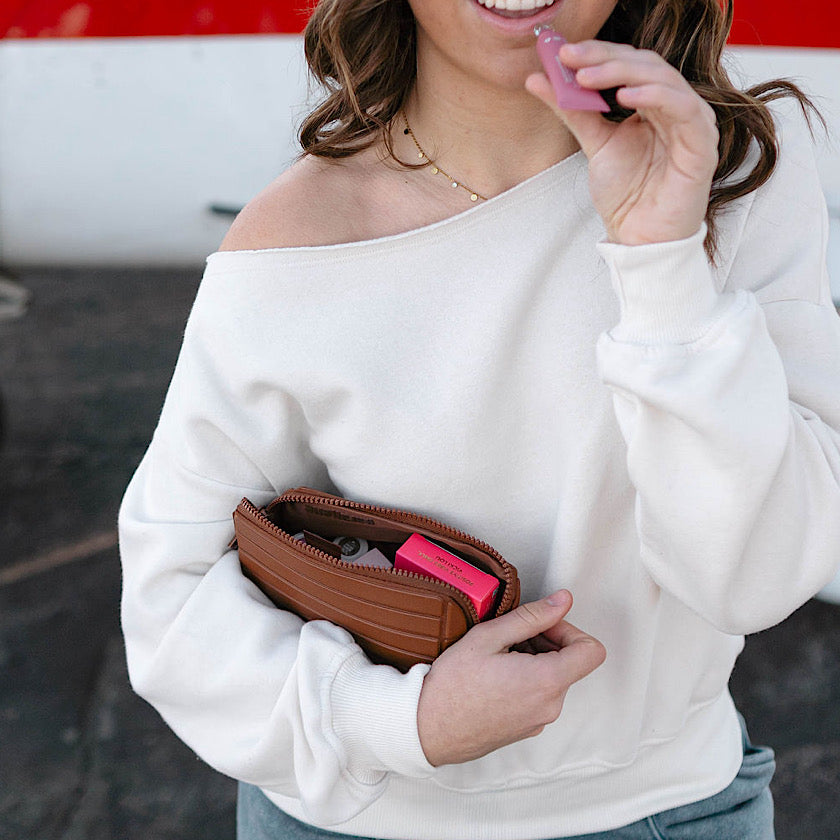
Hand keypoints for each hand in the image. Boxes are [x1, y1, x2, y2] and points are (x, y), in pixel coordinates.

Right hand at [416, 590, 605, 766]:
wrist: (428, 729)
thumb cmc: (453, 685)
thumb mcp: (489, 637)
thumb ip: (532, 617)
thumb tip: (563, 600)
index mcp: (547, 681)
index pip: (591, 650)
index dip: (569, 630)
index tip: (542, 625)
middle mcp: (550, 705)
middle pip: (571, 662)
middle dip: (546, 641)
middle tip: (510, 636)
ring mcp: (540, 720)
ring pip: (554, 678)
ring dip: (534, 660)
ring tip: (497, 655)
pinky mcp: (527, 729)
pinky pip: (540, 696)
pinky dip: (526, 679)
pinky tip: (495, 674)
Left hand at [525, 41, 718, 246]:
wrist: (639, 239)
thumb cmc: (626, 196)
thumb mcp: (593, 144)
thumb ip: (571, 110)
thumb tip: (538, 78)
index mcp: (653, 104)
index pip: (629, 63)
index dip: (597, 54)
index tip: (561, 52)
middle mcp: (674, 107)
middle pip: (645, 64)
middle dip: (605, 58)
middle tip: (570, 59)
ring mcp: (691, 123)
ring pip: (663, 79)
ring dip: (624, 72)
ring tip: (588, 77)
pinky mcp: (702, 144)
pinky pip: (684, 109)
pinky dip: (655, 96)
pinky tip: (626, 95)